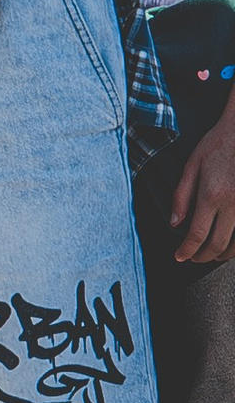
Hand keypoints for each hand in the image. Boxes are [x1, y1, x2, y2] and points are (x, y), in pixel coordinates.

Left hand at [171, 104, 234, 263]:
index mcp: (212, 195)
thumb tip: (174, 224)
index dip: (186, 251)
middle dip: (203, 257)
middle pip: (217, 245)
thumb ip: (181, 197)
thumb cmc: (219, 144)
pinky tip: (232, 244)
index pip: (196, 235)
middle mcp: (234, 203)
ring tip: (213, 255)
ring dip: (224, 254)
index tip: (180, 256)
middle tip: (194, 258)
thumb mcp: (192, 166)